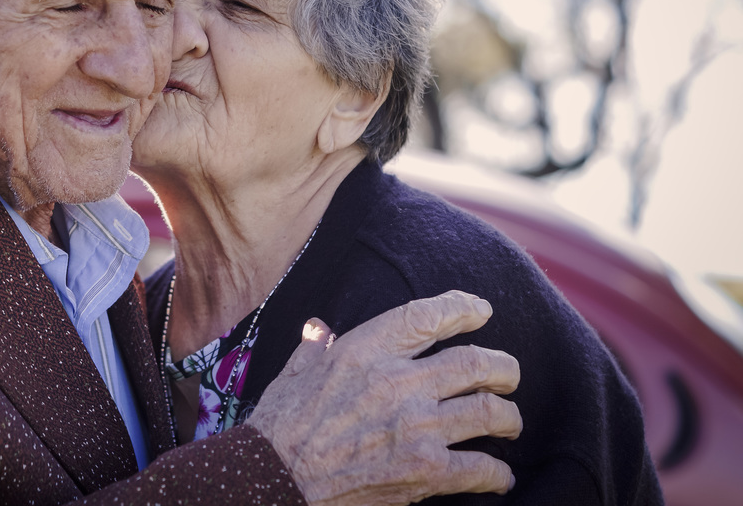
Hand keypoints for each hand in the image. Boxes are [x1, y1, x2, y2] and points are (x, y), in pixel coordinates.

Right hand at [247, 290, 521, 505]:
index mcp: (366, 350)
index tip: (481, 310)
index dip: (462, 308)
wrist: (274, 477)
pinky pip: (481, 468)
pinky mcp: (425, 472)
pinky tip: (498, 476)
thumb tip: (318, 328)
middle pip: (476, 363)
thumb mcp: (294, 372)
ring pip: (490, 412)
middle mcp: (399, 382)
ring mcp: (418, 428)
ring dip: (509, 418)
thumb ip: (314, 346)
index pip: (428, 316)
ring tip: (510, 422)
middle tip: (508, 376)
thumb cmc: (280, 425)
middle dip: (503, 368)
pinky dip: (497, 473)